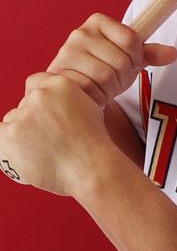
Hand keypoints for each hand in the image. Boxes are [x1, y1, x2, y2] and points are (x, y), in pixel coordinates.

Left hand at [0, 74, 113, 193]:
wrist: (90, 167)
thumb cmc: (93, 145)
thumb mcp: (90, 107)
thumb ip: (68, 99)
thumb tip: (53, 103)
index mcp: (60, 84)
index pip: (35, 82)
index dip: (37, 98)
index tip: (41, 113)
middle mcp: (40, 95)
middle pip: (24, 104)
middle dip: (31, 119)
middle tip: (45, 139)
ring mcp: (24, 115)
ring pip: (12, 120)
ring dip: (20, 133)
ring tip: (40, 151)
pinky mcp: (9, 135)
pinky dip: (5, 141)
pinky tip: (14, 148)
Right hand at [45, 13, 176, 106]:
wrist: (73, 91)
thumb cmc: (104, 69)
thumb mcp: (129, 59)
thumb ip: (150, 53)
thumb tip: (173, 53)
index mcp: (98, 22)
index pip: (131, 39)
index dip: (136, 58)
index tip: (129, 64)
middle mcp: (79, 33)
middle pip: (121, 60)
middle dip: (123, 77)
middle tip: (114, 80)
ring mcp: (66, 53)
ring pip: (106, 76)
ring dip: (110, 89)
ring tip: (103, 87)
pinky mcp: (58, 75)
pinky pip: (90, 88)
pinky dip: (97, 97)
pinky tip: (93, 95)